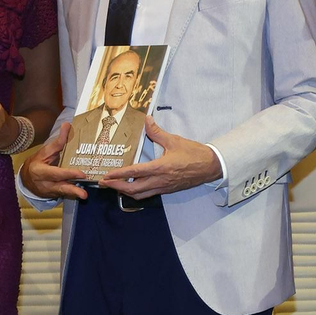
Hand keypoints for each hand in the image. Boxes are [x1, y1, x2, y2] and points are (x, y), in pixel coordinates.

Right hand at [19, 123, 87, 200]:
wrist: (26, 178)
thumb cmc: (38, 162)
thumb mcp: (45, 151)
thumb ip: (58, 141)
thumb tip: (67, 125)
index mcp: (39, 171)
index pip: (54, 173)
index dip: (67, 174)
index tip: (81, 174)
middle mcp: (44, 183)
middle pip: (59, 186)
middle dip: (72, 189)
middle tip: (84, 193)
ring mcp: (48, 191)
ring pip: (62, 193)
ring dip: (74, 194)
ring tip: (84, 196)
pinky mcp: (53, 195)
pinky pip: (64, 194)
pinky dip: (73, 194)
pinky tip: (81, 194)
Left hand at [100, 116, 219, 199]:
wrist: (210, 166)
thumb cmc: (194, 153)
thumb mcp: (174, 140)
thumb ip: (157, 132)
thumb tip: (147, 120)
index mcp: (160, 167)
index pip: (134, 173)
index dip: (118, 175)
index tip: (107, 175)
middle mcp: (160, 180)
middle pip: (133, 189)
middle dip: (116, 186)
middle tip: (105, 182)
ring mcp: (164, 187)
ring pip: (140, 195)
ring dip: (125, 192)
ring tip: (115, 186)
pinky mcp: (168, 190)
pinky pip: (148, 194)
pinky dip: (137, 193)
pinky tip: (133, 187)